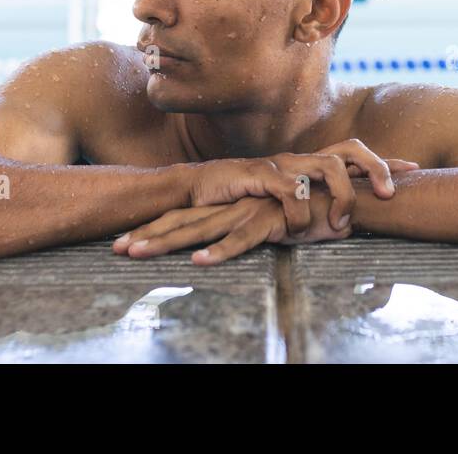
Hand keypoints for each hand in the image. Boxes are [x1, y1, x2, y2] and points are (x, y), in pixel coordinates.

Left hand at [112, 192, 351, 265]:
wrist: (341, 196)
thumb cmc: (306, 212)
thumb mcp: (269, 225)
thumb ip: (247, 231)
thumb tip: (223, 247)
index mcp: (229, 208)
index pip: (184, 219)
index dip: (155, 230)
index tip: (126, 242)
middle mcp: (233, 208)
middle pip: (183, 223)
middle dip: (148, 236)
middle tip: (116, 249)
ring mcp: (248, 212)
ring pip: (202, 230)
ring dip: (168, 243)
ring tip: (139, 254)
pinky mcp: (270, 221)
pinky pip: (241, 239)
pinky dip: (220, 250)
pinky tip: (199, 261)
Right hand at [185, 139, 417, 233]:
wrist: (200, 190)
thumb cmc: (245, 202)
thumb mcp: (288, 210)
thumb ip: (317, 214)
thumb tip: (348, 230)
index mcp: (310, 166)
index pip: (355, 156)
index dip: (385, 163)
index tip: (415, 170)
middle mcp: (302, 160)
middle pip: (350, 149)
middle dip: (376, 168)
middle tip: (389, 195)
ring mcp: (283, 164)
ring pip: (327, 167)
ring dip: (341, 196)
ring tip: (341, 225)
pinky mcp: (260, 174)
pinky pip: (291, 189)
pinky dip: (300, 212)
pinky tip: (300, 229)